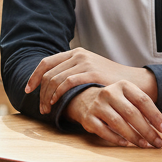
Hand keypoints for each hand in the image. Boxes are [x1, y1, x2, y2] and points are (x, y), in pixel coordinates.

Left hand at [25, 48, 157, 114]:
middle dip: (40, 91)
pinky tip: (56, 102)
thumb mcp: (89, 70)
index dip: (35, 76)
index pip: (46, 63)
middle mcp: (77, 54)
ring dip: (48, 95)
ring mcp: (84, 62)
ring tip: (47, 109)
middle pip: (48, 72)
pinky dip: (58, 92)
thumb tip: (52, 83)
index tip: (28, 90)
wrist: (133, 82)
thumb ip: (73, 72)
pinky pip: (68, 82)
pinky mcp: (91, 72)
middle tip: (41, 107)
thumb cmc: (109, 80)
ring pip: (55, 78)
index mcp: (75, 52)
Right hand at [66, 82, 161, 148]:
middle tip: (157, 142)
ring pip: (118, 123)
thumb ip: (146, 108)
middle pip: (131, 113)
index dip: (155, 115)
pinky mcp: (88, 118)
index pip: (142, 100)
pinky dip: (116, 139)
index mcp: (123, 85)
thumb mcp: (128, 98)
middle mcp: (109, 93)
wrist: (83, 98)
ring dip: (134, 136)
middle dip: (147, 130)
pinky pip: (104, 131)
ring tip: (144, 145)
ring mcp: (97, 105)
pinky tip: (126, 143)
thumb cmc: (114, 101)